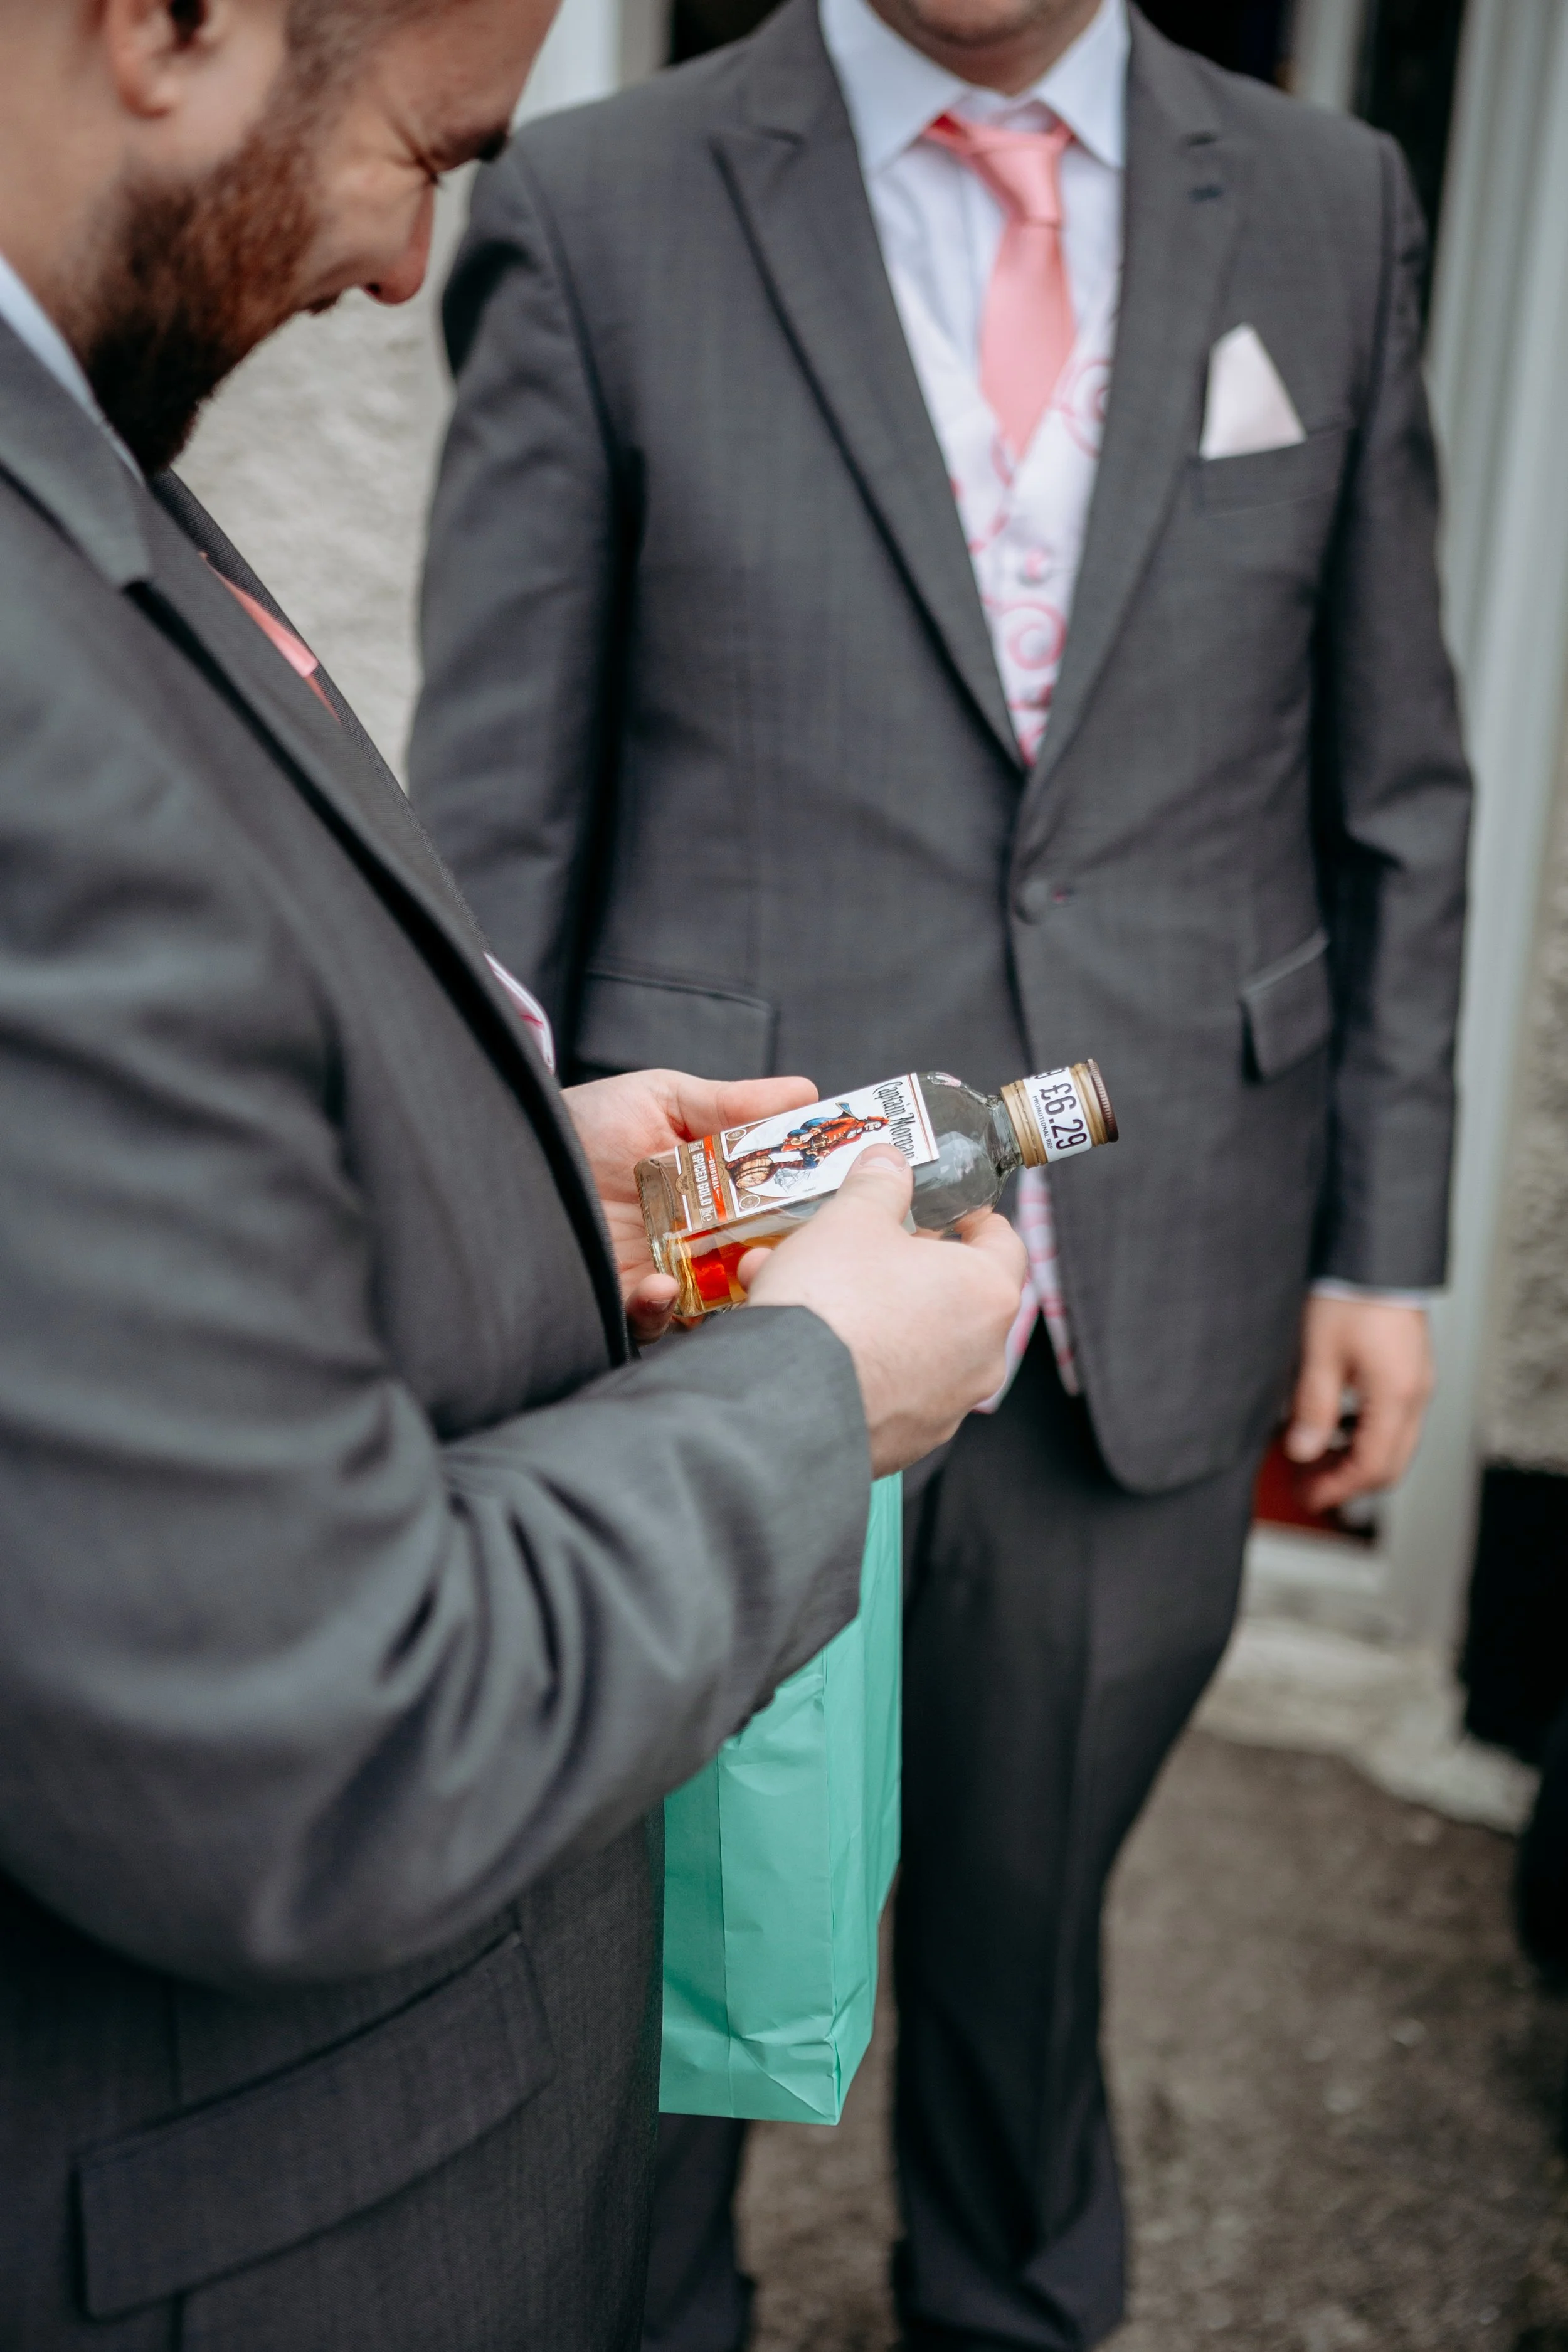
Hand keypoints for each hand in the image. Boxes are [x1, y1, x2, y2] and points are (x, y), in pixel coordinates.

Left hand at [563, 1068, 817, 1342]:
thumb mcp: (662, 1099)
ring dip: (731, 1296)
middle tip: (785, 1251)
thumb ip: (731, 1104)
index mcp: (715, 1194)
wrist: (513, 1148)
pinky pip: (653, 1324)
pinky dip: (659, 1312)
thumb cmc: (585, 1121)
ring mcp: (662, 1273)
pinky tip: (657, 1286)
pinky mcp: (621, 1300)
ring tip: (732, 1275)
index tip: (833, 1204)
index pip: (776, 1212)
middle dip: (779, 1264)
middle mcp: (696, 1241)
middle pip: (757, 1265)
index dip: (806, 1213)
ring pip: (717, 1305)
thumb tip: (806, 1092)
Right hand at [739, 1147, 1027, 1475]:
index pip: (1004, 1243)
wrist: (785, 1404)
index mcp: (986, 1292)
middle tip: (861, 1247)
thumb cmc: (833, 1303)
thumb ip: (877, 1185)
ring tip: (807, 1291)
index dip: (975, 1220)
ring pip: (915, 1344)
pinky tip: (804, 1346)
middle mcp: (982, 1356)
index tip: (949, 1212)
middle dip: (904, 1267)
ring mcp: (947, 1407)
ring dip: (872, 1314)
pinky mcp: (907, 1442)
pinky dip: (859, 1363)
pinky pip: (889, 1389)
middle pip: (955, 1296)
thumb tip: (888, 1161)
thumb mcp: (850, 1219)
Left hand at [1283, 1294, 1434, 1511]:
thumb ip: (1312, 1408)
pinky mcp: (1408, 1366)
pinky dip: (1363, 1430)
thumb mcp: (1319, 1354)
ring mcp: (1416, 1380)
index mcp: (1397, 1396)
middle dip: (1347, 1479)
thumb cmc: (1349, 1292)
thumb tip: (1302, 1451)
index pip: (1372, 1466)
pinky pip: (1393, 1415)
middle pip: (1389, 1462)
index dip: (1337, 1488)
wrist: (1373, 1250)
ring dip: (1354, 1456)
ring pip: (1393, 1441)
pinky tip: (1332, 1423)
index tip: (1307, 1496)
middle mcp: (1415, 1392)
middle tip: (1306, 1484)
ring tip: (1312, 1455)